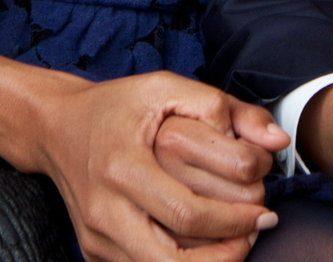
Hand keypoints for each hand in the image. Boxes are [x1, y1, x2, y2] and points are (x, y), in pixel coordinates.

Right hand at [37, 71, 283, 261]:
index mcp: (122, 166)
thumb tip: (277, 141)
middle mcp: (104, 208)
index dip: (234, 220)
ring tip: (238, 243)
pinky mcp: (94, 251)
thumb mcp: (166, 87)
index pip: (187, 212)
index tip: (264, 208)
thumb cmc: (116, 105)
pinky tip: (206, 246)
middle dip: (227, 253)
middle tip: (257, 231)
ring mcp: (96, 236)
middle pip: (172, 260)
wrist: (55, 127)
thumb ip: (224, 107)